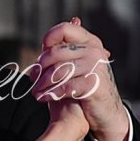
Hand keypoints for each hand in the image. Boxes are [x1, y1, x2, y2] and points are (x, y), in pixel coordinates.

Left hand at [35, 17, 129, 140]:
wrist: (106, 111)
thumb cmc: (86, 87)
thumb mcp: (76, 67)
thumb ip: (63, 54)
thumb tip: (46, 43)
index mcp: (89, 42)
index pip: (64, 29)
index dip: (48, 40)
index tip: (39, 57)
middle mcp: (93, 51)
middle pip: (56, 52)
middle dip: (40, 67)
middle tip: (33, 78)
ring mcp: (95, 66)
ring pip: (58, 70)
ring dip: (43, 83)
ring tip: (36, 92)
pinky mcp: (93, 84)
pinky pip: (66, 86)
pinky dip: (51, 93)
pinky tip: (44, 98)